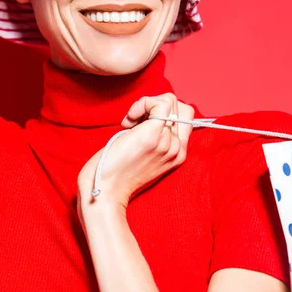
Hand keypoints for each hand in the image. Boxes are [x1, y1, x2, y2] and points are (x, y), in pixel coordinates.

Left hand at [77, 93, 193, 210]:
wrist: (106, 190)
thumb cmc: (117, 172)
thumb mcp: (145, 155)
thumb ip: (157, 139)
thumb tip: (151, 113)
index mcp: (178, 154)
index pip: (185, 117)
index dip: (163, 114)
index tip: (141, 126)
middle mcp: (177, 148)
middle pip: (179, 107)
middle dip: (154, 108)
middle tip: (134, 123)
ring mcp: (167, 141)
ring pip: (169, 101)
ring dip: (146, 106)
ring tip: (129, 124)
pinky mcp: (153, 134)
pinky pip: (161, 103)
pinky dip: (143, 103)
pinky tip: (128, 120)